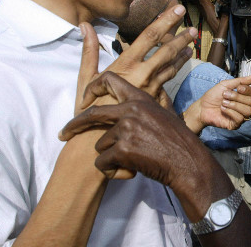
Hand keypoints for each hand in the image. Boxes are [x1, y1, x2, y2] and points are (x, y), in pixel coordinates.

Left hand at [61, 72, 202, 181]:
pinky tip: (130, 171)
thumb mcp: (166, 112)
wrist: (186, 162)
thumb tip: (154, 86)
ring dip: (110, 156)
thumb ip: (152, 102)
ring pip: (100, 145)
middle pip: (92, 114)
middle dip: (74, 125)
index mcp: (140, 99)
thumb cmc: (178, 141)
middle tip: (63, 134)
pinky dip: (112, 171)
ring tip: (131, 161)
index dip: (93, 87)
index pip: (110, 79)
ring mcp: (125, 129)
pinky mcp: (122, 149)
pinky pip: (103, 162)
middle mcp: (130, 110)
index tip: (84, 99)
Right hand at [75, 4, 194, 114]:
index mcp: (126, 65)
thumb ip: (90, 50)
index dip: (166, 21)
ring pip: (171, 68)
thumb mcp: (86, 78)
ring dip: (181, 55)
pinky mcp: (155, 101)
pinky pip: (167, 84)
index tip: (178, 10)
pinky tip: (179, 67)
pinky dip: (174, 72)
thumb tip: (86, 25)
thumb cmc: (89, 108)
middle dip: (181, 38)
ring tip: (190, 46)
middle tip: (193, 29)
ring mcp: (151, 89)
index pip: (150, 36)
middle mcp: (142, 75)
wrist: (97, 140)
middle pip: (167, 51)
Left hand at [183, 75, 250, 133]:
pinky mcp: (235, 124)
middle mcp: (244, 106)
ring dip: (234, 105)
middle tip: (225, 95)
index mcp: (244, 96)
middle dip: (237, 97)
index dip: (249, 90)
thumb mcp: (226, 85)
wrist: (202, 107)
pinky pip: (240, 118)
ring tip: (223, 103)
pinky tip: (223, 109)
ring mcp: (241, 116)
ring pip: (248, 111)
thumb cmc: (213, 96)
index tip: (238, 88)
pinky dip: (230, 112)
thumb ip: (240, 81)